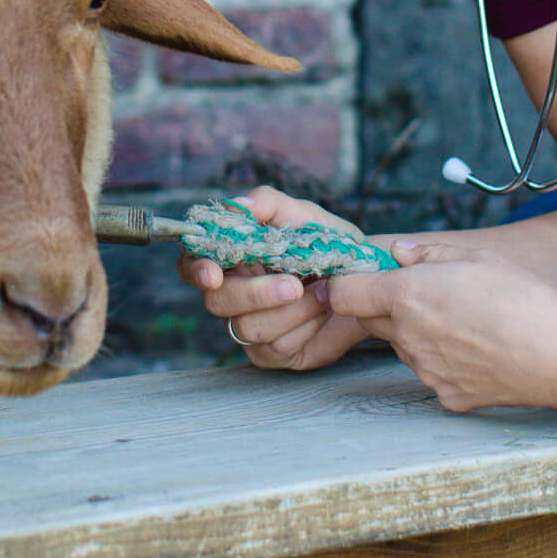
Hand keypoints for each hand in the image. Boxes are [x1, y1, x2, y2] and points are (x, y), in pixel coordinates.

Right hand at [179, 186, 376, 371]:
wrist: (364, 280)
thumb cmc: (327, 244)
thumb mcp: (303, 215)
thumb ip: (268, 203)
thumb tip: (240, 206)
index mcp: (231, 258)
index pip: (192, 265)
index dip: (196, 270)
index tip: (213, 274)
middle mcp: (233, 294)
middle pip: (217, 302)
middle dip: (256, 293)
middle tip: (294, 285)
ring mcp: (249, 326)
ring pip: (248, 328)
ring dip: (292, 311)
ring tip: (325, 292)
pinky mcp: (272, 353)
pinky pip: (275, 349)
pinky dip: (305, 328)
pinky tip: (324, 311)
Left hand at [327, 238, 556, 412]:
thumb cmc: (526, 298)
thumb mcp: (479, 257)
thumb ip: (429, 252)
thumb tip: (397, 254)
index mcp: (408, 296)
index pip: (344, 294)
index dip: (348, 284)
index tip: (363, 280)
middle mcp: (408, 337)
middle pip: (372, 322)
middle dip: (388, 308)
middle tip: (432, 296)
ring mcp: (425, 371)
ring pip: (405, 348)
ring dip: (420, 335)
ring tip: (470, 324)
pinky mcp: (446, 396)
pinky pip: (433, 373)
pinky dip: (447, 361)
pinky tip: (482, 351)